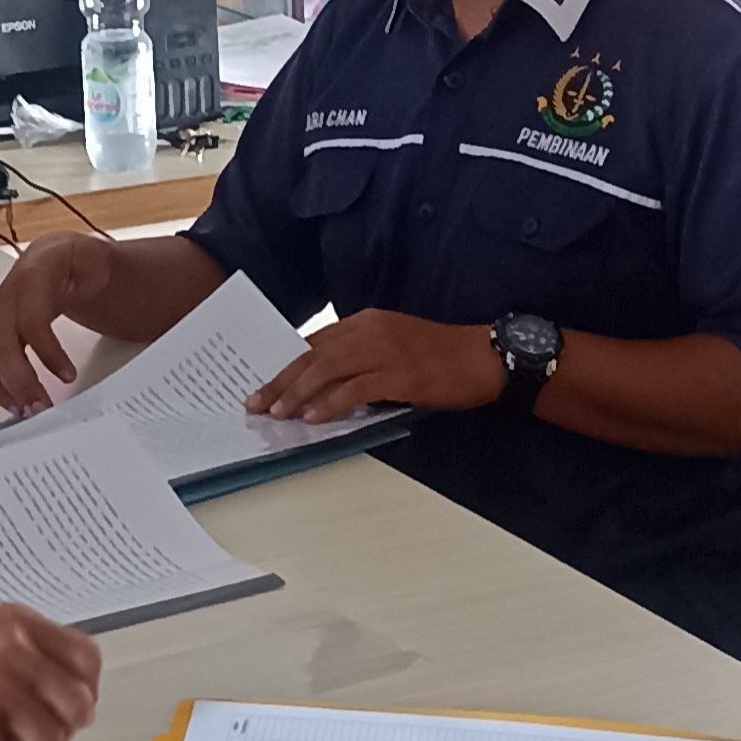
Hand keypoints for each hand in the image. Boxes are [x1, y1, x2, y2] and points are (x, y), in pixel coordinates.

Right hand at [0, 233, 117, 413]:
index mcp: (32, 274)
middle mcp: (7, 296)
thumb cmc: (77, 262)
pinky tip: (16, 405)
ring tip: (30, 412)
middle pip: (3, 343)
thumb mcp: (93, 256)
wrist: (56, 260)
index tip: (69, 375)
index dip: (47, 351)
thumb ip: (96, 271)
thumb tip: (100, 291)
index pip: (30, 318)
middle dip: (21, 379)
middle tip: (43, 407)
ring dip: (8, 388)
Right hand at [0, 605, 102, 740]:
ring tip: (6, 735)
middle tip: (46, 728)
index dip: (86, 687)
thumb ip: (30, 648)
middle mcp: (13, 651)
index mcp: (20, 624)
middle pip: (77, 703)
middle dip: (66, 723)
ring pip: (49, 736)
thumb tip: (74, 685)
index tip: (76, 699)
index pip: (86, 659)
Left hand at [246, 310, 503, 424]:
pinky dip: (330, 403)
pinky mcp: (399, 375)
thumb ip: (358, 359)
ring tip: (277, 413)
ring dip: (296, 393)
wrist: (484, 357)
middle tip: (256, 403)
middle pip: (311, 356)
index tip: (262, 384)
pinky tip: (314, 418)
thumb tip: (319, 386)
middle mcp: (369, 331)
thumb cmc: (438, 357)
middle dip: (280, 381)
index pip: (313, 343)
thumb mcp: (391, 347)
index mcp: (364, 322)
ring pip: (326, 370)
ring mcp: (384, 351)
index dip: (284, 365)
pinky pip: (355, 389)